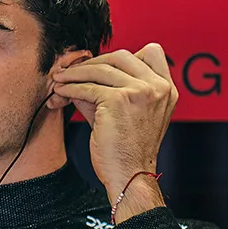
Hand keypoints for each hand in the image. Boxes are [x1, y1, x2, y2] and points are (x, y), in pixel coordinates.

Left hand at [53, 43, 177, 203]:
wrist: (129, 175)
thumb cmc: (126, 149)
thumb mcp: (127, 112)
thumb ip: (111, 89)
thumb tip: (81, 72)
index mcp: (167, 89)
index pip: (151, 52)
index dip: (124, 56)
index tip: (101, 65)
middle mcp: (158, 87)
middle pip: (121, 56)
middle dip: (93, 62)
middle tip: (73, 71)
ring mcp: (140, 91)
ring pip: (100, 69)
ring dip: (75, 73)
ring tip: (60, 79)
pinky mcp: (119, 100)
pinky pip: (87, 87)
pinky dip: (70, 88)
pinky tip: (61, 92)